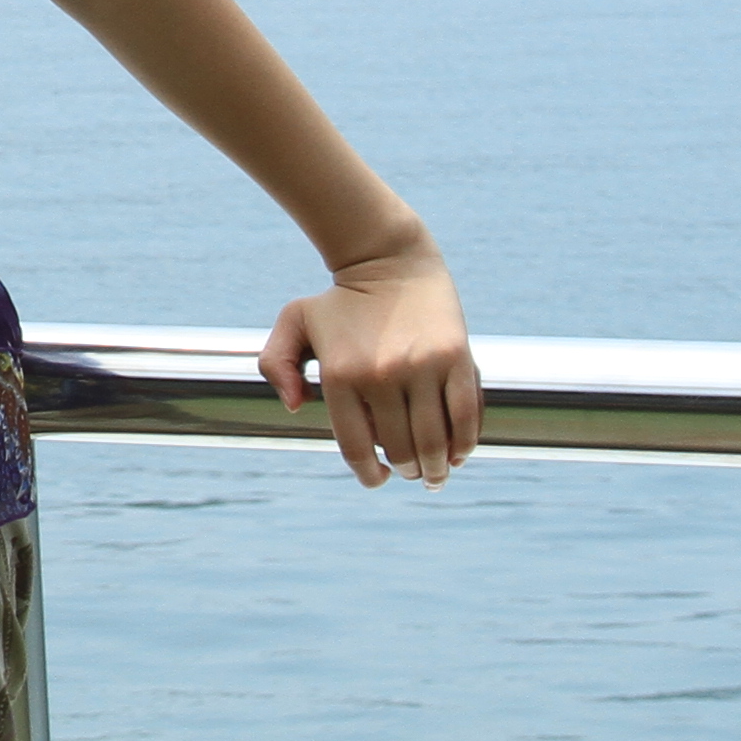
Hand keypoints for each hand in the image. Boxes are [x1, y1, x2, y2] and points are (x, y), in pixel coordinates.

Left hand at [260, 243, 480, 488]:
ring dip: (435, 468)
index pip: (357, 447)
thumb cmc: (339, 302)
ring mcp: (421, 366)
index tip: (377, 478)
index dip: (369, 473)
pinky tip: (458, 455)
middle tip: (408, 472)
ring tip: (434, 474)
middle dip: (405, 470)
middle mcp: (381, 374)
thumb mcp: (295, 322)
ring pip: (434, 441)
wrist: (389, 261)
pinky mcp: (457, 358)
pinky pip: (464, 417)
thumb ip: (275, 364)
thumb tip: (295, 408)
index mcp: (340, 374)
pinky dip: (464, 445)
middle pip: (400, 449)